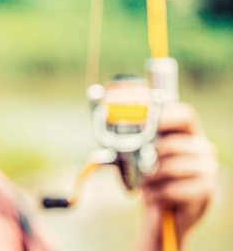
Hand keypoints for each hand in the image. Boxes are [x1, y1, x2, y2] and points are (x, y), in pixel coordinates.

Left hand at [139, 102, 217, 246]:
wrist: (163, 212)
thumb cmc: (154, 180)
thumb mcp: (143, 158)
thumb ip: (138, 142)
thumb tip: (119, 133)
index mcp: (188, 134)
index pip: (184, 115)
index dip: (164, 117)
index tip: (144, 124)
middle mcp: (203, 148)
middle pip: (173, 143)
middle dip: (151, 157)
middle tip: (142, 167)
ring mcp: (208, 169)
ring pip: (172, 167)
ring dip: (153, 178)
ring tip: (149, 183)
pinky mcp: (207, 190)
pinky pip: (174, 188)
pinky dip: (159, 193)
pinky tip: (157, 195)